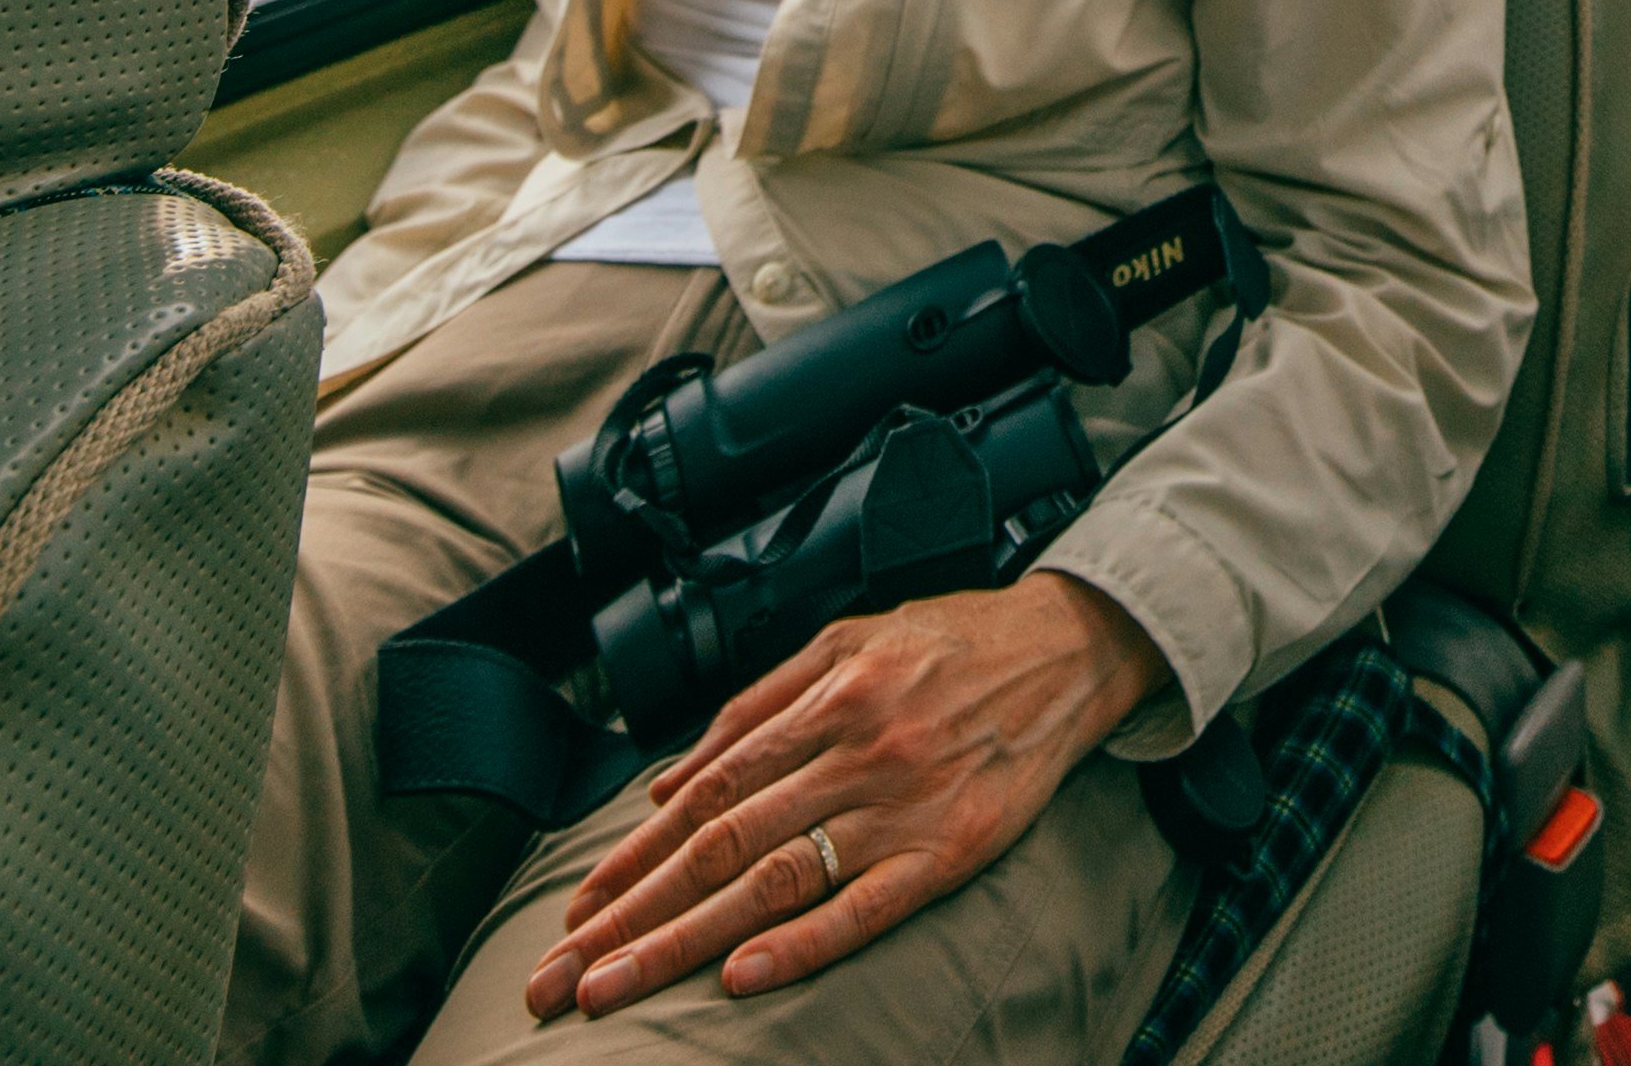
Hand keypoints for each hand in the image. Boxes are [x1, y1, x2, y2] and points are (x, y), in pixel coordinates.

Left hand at [523, 571, 1172, 1018]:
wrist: (1069, 649)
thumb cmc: (950, 644)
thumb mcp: (847, 640)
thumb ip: (757, 705)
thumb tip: (670, 780)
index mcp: (823, 699)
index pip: (703, 795)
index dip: (632, 858)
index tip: (576, 911)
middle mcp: (853, 753)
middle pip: (718, 849)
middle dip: (629, 918)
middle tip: (562, 978)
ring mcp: (901, 807)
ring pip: (772, 884)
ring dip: (683, 943)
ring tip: (615, 989)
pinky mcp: (950, 852)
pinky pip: (865, 909)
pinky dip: (799, 946)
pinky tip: (740, 978)